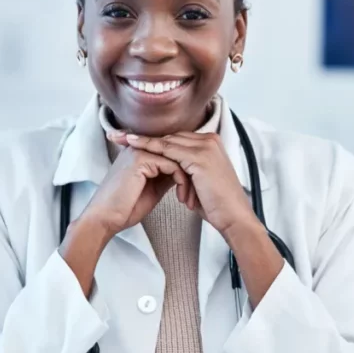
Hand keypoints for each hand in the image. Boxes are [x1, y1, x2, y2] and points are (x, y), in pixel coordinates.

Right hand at [80, 142, 192, 239]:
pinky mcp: (140, 159)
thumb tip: (186, 172)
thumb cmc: (126, 207)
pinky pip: (172, 165)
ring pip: (177, 158)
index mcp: (140, 152)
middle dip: (190, 173)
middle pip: (176, 152)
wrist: (105, 218)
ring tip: (189, 199)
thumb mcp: (153, 188)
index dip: (186, 170)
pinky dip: (181, 182)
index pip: (172, 153)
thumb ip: (167, 176)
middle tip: (196, 195)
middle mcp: (139, 147)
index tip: (194, 191)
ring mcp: (139, 151)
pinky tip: (181, 197)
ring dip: (188, 180)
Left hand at [109, 131, 256, 235]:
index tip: (130, 139)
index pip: (175, 139)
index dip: (152, 140)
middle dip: (143, 137)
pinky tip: (133, 145)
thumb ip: (187, 172)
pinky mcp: (200, 157)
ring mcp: (206, 147)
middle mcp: (209, 141)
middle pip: (169, 136)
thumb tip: (172, 173)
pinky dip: (149, 147)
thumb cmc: (217, 206)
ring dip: (141, 139)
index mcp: (210, 144)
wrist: (234, 218)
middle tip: (118, 134)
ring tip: (120, 137)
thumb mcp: (200, 183)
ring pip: (167, 141)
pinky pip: (168, 150)